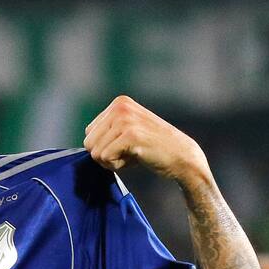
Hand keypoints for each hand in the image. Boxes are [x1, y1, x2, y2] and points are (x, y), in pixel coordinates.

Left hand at [83, 95, 210, 184]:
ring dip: (112, 161)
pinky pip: (105, 157)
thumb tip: (86, 145)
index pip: (89, 132)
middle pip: (89, 142)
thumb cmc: (152, 149)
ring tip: (133, 155)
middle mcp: (120, 107)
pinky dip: (117, 165)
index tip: (126, 146)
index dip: (104, 146)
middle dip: (105, 155)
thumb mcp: (127, 131)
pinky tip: (136, 159)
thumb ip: (107, 132)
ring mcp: (125, 119)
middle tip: (128, 154)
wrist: (182, 156)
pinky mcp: (130, 135)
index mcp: (119, 103)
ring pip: (95, 152)